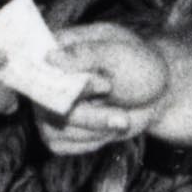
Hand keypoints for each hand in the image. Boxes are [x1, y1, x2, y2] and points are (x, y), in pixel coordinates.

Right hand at [39, 23, 170, 153]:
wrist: (157, 95)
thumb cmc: (140, 67)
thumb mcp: (120, 54)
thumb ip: (87, 53)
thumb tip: (51, 57)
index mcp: (57, 47)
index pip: (34, 66)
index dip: (60, 84)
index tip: (103, 87)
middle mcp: (47, 77)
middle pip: (46, 104)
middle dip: (88, 114)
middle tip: (120, 111)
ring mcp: (50, 104)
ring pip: (53, 128)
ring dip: (94, 129)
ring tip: (120, 118)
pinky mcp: (59, 129)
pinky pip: (60, 144)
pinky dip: (89, 141)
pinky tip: (106, 128)